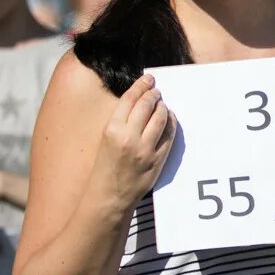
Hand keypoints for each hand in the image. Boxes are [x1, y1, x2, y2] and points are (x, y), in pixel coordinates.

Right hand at [90, 74, 176, 209]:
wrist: (109, 196)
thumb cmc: (104, 167)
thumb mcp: (105, 139)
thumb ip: (121, 121)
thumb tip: (139, 101)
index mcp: (111, 130)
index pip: (130, 99)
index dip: (141, 85)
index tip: (148, 79)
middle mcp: (129, 137)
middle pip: (147, 105)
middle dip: (154, 94)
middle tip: (156, 90)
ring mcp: (145, 149)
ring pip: (161, 118)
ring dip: (163, 107)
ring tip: (162, 103)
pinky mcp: (158, 160)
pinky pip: (169, 135)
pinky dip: (170, 123)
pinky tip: (169, 119)